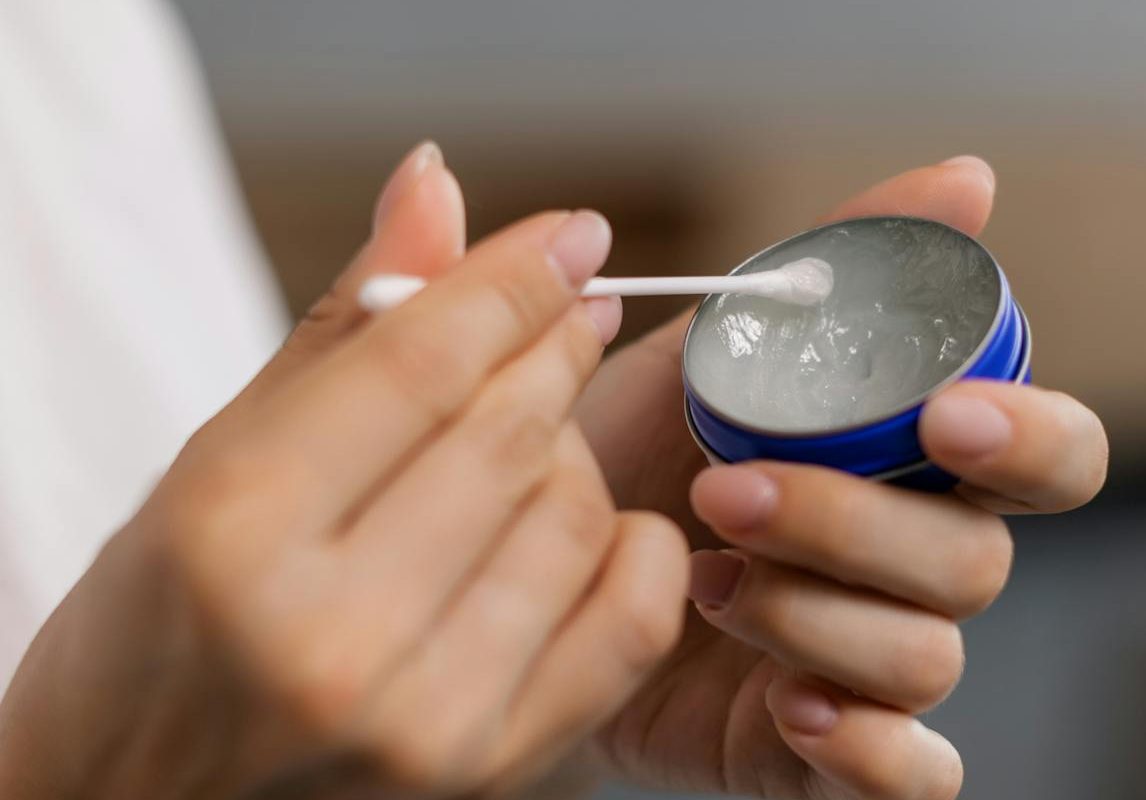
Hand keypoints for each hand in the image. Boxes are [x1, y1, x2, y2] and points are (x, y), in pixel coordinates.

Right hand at [0, 144, 687, 798]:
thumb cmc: (154, 628)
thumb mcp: (214, 460)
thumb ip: (340, 326)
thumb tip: (436, 179)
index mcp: (234, 532)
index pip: (423, 364)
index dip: (514, 280)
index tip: (572, 235)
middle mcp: (332, 638)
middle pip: (509, 434)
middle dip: (552, 346)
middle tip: (564, 310)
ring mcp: (423, 723)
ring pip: (575, 516)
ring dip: (573, 450)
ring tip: (532, 436)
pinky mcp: (490, 775)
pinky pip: (627, 623)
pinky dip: (633, 550)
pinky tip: (592, 521)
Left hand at [577, 157, 1108, 798]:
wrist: (512, 573)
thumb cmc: (615, 450)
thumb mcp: (698, 345)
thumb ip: (819, 262)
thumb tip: (969, 173)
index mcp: (899, 464)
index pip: (1043, 455)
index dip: (1029, 436)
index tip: (949, 413)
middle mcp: (905, 564)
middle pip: (976, 560)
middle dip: (860, 524)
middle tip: (728, 490)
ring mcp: (868, 663)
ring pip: (927, 656)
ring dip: (819, 614)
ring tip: (702, 579)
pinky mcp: (824, 753)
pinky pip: (910, 775)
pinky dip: (870, 749)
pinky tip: (791, 707)